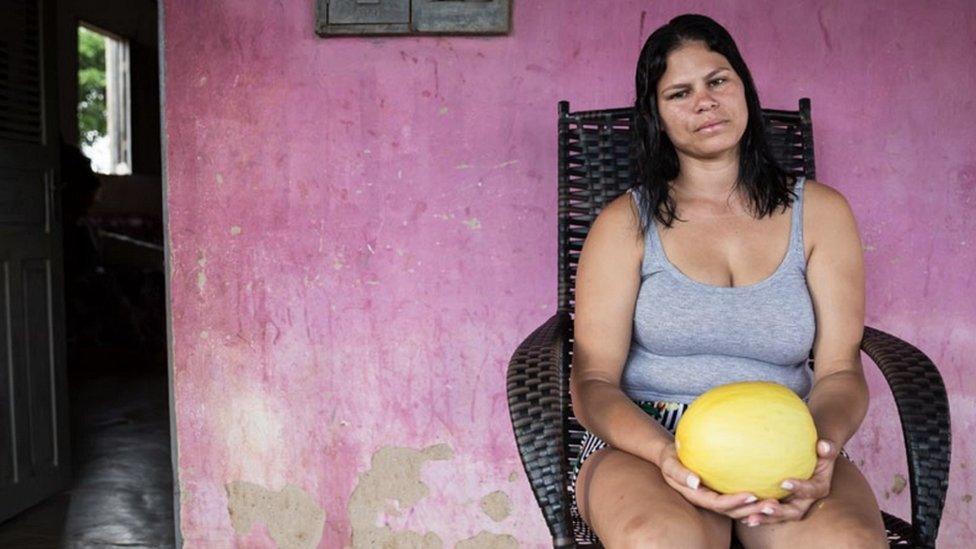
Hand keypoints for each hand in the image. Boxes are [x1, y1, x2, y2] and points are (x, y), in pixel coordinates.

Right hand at [657, 440, 783, 525]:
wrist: (671, 455)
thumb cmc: (670, 457)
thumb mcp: (669, 464)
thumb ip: (679, 473)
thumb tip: (695, 482)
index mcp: (697, 496)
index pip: (718, 503)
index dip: (735, 502)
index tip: (751, 495)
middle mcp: (709, 500)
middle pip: (733, 511)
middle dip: (752, 510)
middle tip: (772, 504)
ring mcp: (716, 496)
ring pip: (739, 508)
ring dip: (757, 508)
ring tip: (776, 502)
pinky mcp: (722, 490)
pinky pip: (739, 498)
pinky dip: (753, 500)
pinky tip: (769, 492)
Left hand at [758, 439, 839, 524]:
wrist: (807, 459)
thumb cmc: (815, 451)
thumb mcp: (824, 450)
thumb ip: (826, 449)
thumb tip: (823, 446)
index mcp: (818, 488)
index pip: (811, 490)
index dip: (799, 488)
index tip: (784, 482)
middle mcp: (805, 502)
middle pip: (794, 512)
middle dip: (780, 512)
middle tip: (766, 507)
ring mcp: (791, 507)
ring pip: (779, 517)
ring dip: (765, 518)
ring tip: (750, 518)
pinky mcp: (779, 508)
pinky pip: (768, 515)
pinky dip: (757, 517)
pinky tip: (742, 518)